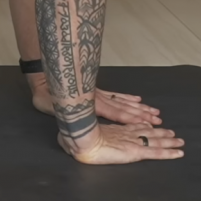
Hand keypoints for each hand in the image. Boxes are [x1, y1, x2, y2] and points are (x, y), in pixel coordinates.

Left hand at [28, 73, 161, 125]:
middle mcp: (97, 98)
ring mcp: (98, 93)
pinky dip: (127, 97)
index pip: (114, 113)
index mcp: (89, 104)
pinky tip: (137, 99)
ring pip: (123, 101)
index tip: (145, 123)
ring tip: (154, 111)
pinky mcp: (96, 90)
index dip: (130, 119)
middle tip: (158, 119)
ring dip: (139, 107)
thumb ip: (64, 114)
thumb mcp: (52, 107)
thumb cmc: (45, 95)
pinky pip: (116, 94)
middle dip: (142, 114)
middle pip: (124, 107)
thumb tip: (71, 121)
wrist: (42, 77)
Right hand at [61, 123, 185, 164]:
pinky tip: (178, 153)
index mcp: (113, 130)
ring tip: (180, 141)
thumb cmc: (74, 139)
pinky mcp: (136, 152)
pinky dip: (169, 153)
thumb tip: (67, 141)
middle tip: (172, 133)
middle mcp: (126, 134)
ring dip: (169, 141)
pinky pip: (156, 153)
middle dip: (160, 133)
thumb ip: (75, 140)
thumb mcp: (74, 139)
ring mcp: (132, 142)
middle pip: (147, 132)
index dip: (143, 125)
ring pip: (156, 141)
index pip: (133, 127)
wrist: (80, 140)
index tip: (151, 124)